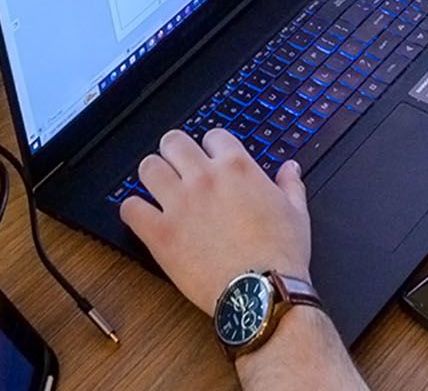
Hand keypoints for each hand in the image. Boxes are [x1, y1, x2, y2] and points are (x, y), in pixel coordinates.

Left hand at [118, 129, 312, 317]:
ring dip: (152, 174)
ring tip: (155, 186)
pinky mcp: (160, 235)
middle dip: (174, 150)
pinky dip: (133, 210)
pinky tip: (141, 216)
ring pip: (148, 168)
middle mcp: (205, 178)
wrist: (261, 292)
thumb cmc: (280, 253)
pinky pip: (131, 209)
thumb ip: (290, 183)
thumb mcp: (296, 210)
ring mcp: (180, 205)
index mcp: (238, 167)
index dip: (211, 146)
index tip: (210, 158)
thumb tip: (289, 168)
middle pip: (174, 142)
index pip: (213, 136)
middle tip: (176, 164)